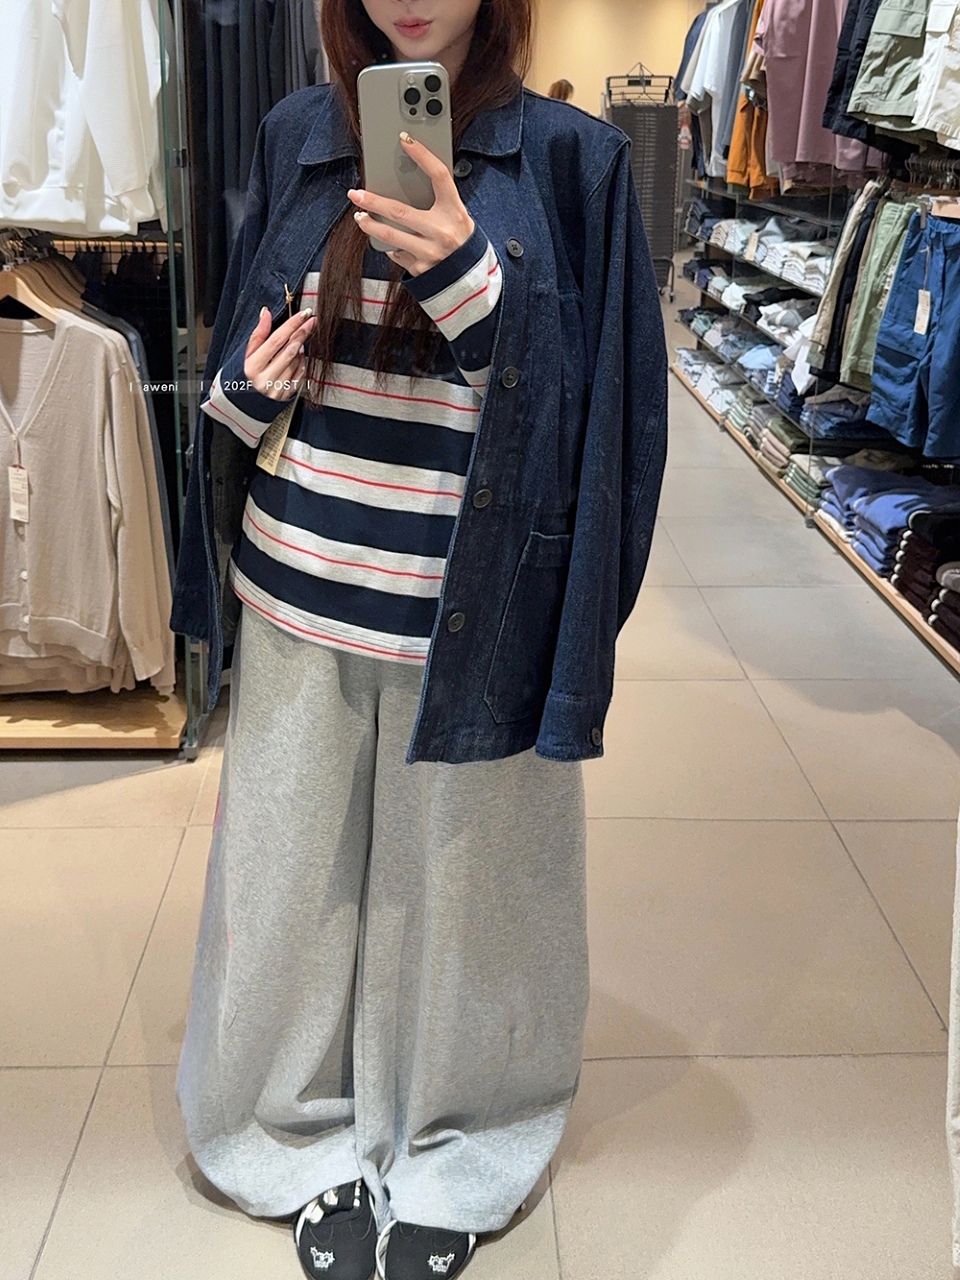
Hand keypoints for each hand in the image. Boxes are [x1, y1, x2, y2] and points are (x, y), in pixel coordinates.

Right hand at [243, 306, 315, 400]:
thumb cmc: (248, 372)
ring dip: (300, 348)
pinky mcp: (286, 395)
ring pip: (296, 362)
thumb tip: (266, 313)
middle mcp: (264, 379)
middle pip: (289, 350)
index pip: (276, 341)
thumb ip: (258, 334)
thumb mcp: (248, 353)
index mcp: (252, 367)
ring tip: (298, 341)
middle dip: (302, 333)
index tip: (303, 314)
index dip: (291, 325)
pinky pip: (300, 374)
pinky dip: (302, 362)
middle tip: (311, 321)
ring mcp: (277, 389)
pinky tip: (299, 356)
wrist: (248, 401)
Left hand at [348, 132, 474, 275]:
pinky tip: (388, 241)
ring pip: (390, 235)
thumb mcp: (457, 215)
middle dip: (373, 201)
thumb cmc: (461, 239)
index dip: (422, 155)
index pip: (439, 176)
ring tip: (360, 217)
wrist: (470, 277)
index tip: (405, 139)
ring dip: (370, 225)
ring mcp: (430, 252)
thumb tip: (407, 181)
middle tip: (356, 194)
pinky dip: (390, 246)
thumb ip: (439, 200)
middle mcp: (442, 231)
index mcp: (454, 211)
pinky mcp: (421, 268)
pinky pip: (397, 254)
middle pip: (400, 211)